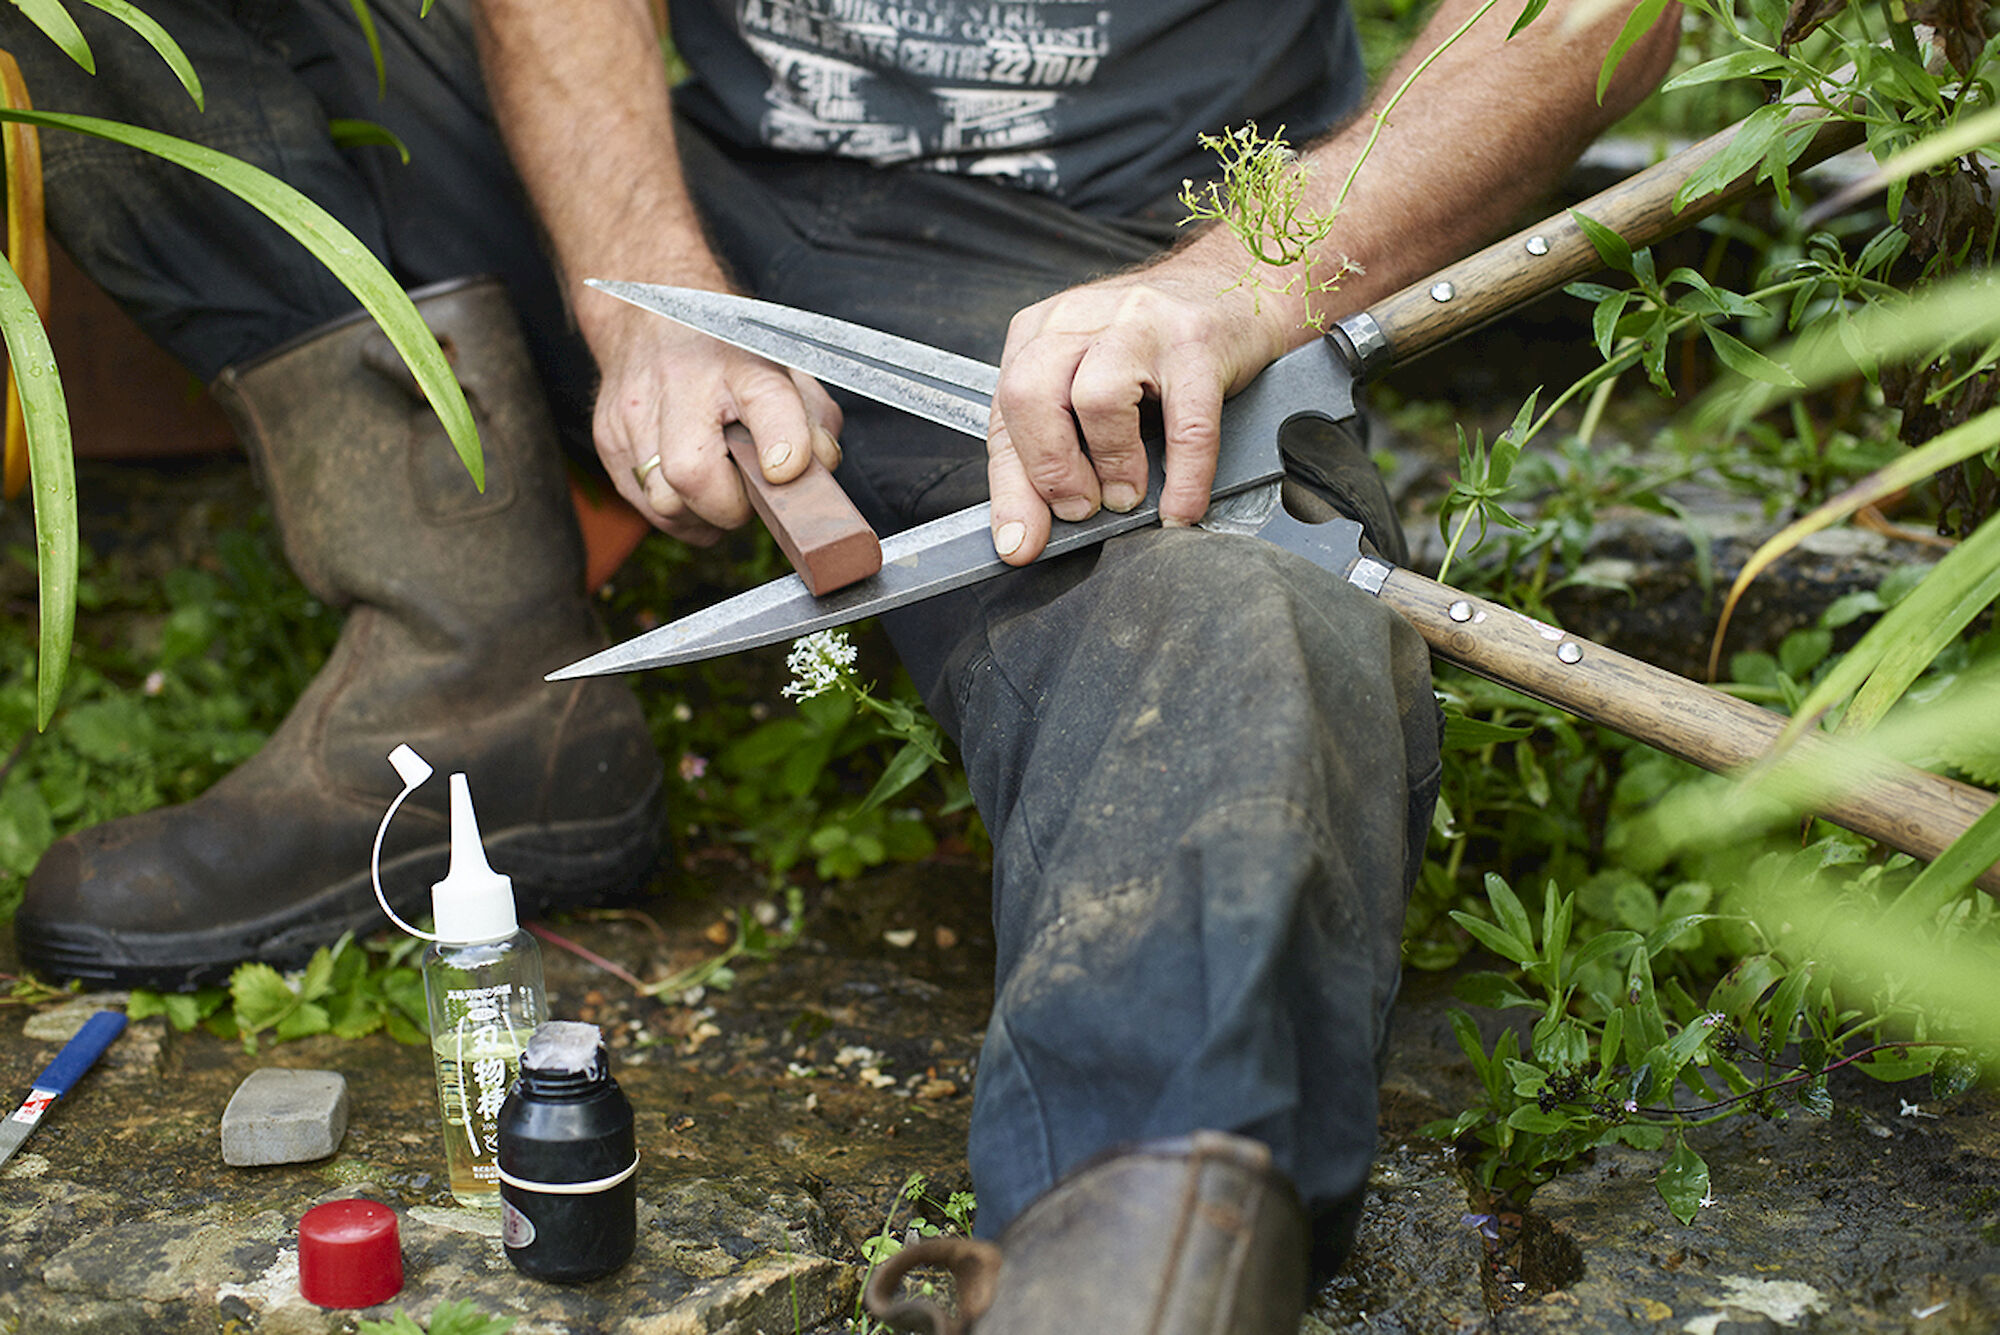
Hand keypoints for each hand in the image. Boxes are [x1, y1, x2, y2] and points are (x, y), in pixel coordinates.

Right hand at [590, 298, 843, 544]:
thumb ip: (814, 421)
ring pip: (664, 503)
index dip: (782, 442)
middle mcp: (681, 382)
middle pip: (691, 473)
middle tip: (747, 493)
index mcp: (740, 362)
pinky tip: (692, 491)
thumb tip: (819, 469)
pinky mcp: (608, 437)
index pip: (766, 400)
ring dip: (700, 514)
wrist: (653, 321)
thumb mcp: (785, 374)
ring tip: (719, 490)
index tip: (785, 471)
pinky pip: (645, 506)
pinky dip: (677, 513)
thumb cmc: (728, 357)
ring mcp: (635, 411)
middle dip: (729, 505)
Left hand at [985, 261, 1292, 564]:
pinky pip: (1186, 423)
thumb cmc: (1155, 348)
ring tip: (1128, 496)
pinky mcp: (1198, 342)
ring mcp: (1140, 324)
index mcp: (1039, 332)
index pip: (1002, 416)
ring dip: (1111, 466)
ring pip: (1097, 398)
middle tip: (1081, 508)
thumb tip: (1027, 533)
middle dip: (1050, 470)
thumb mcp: (1086, 385)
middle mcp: (1081, 318)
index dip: (1010, 488)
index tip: (1021, 540)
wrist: (1235, 287)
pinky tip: (1179, 506)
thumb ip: (1053, 450)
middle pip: (1031, 395)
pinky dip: (1183, 478)